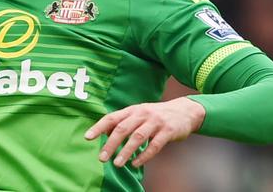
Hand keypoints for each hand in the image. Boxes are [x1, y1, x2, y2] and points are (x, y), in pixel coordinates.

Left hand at [84, 97, 205, 167]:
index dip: (99, 127)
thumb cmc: (156, 115)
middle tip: (102, 158)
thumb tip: (103, 132)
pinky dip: (144, 156)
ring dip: (126, 151)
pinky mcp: (168, 131)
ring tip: (117, 164)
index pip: (112, 118)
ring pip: (137, 137)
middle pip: (122, 129)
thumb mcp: (139, 114)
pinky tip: (135, 163)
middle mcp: (142, 114)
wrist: (185, 111)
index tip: (87, 137)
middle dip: (111, 144)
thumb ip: (123, 122)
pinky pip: (155, 145)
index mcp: (132, 110)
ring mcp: (155, 122)